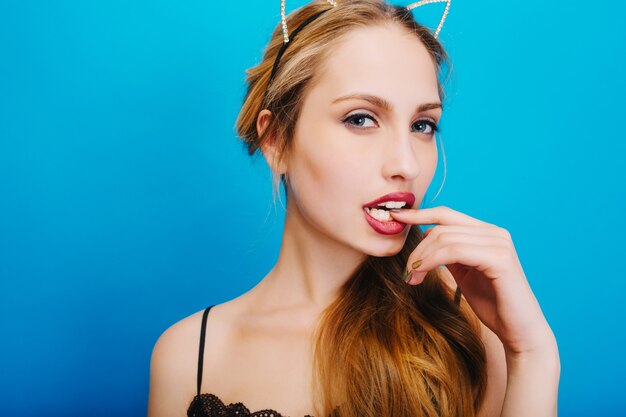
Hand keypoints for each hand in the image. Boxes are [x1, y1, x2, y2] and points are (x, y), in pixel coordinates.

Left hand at [390, 206, 555, 355]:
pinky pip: (454, 251)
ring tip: (411, 277)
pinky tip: (421, 274)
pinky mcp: (500, 258)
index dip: (419, 214)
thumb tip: (426, 236)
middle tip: (406, 271)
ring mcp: (499, 243)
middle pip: (441, 227)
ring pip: (444, 238)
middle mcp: (495, 232)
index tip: (395, 216)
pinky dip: (431, 260)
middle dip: (417, 248)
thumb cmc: (493, 304)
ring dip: (421, 258)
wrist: (519, 332)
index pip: (446, 214)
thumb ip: (449, 253)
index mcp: (487, 233)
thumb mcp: (464, 273)